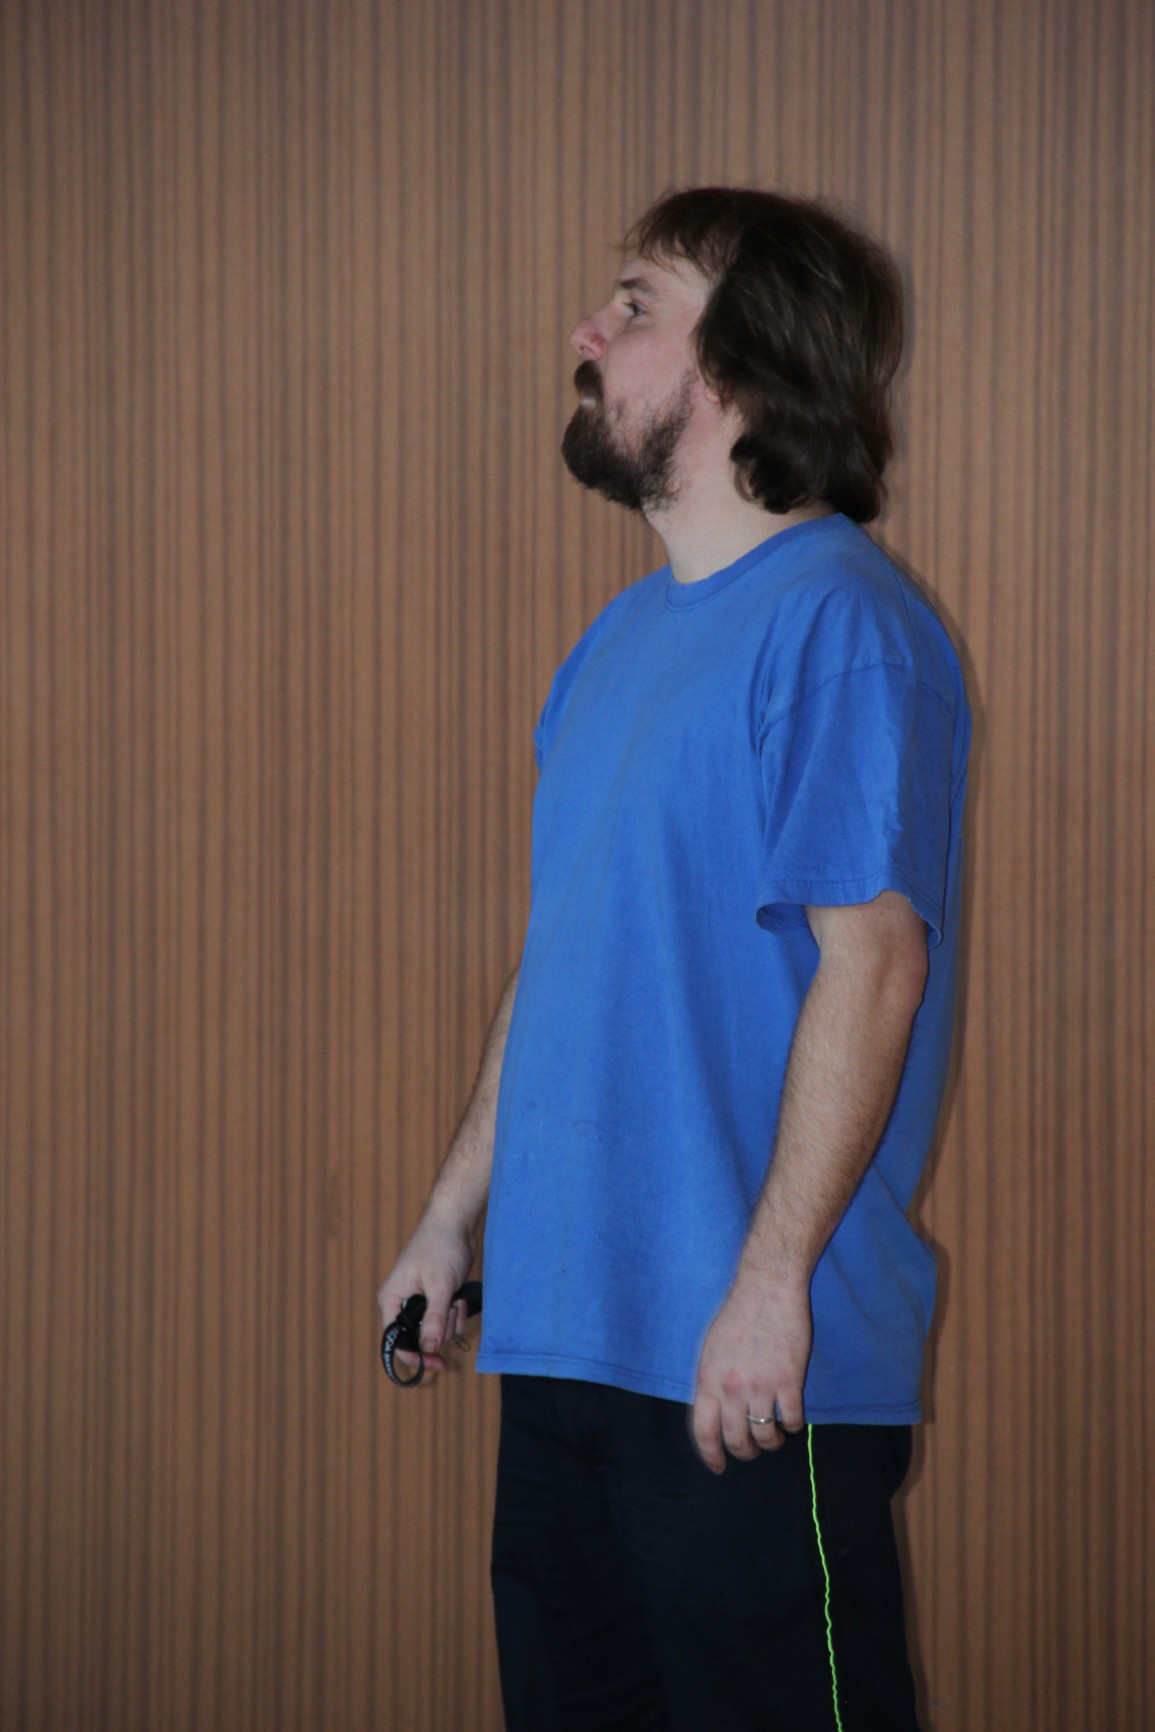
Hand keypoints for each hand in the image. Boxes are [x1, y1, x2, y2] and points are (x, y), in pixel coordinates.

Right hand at [378, 1208, 476, 1378]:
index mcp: (392, 1300)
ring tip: (455, 1298)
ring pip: (436, 1331)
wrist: (454, 1222)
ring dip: (451, 1321)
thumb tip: (429, 1348)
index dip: (415, 1355)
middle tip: (451, 1308)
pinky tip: (459, 1298)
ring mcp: (420, 1302)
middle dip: (441, 1329)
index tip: (436, 1364)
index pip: (396, 1340)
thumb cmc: (440, 1246)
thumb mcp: (439, 1285)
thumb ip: (434, 1318)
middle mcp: (403, 1304)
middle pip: (420, 1338)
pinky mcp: (436, 1298)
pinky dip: (456, 1315)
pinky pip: (446, 1321)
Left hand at [690, 1274, 811, 1472]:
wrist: (768, 1288)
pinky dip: (792, 1426)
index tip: (719, 1466)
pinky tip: (792, 1421)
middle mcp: (731, 1387)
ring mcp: (761, 1386)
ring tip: (773, 1437)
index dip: (710, 1455)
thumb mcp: (710, 1348)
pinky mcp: (789, 1381)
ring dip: (770, 1442)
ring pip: (764, 1435)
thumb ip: (711, 1380)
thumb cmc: (738, 1314)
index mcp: (708, 1378)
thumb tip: (713, 1411)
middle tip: (751, 1452)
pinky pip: (791, 1420)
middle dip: (744, 1452)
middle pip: (736, 1439)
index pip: (703, 1431)